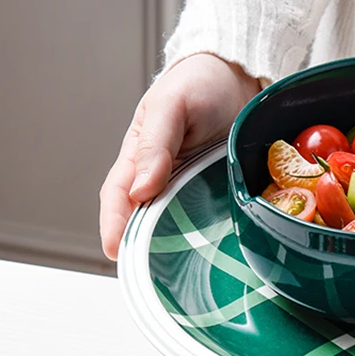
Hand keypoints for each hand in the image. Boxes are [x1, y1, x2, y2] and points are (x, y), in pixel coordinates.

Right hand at [99, 54, 260, 259]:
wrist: (240, 78)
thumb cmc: (199, 85)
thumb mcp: (171, 106)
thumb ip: (155, 145)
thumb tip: (141, 189)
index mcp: (139, 161)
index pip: (119, 200)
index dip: (114, 227)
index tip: (114, 251)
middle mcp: (161, 182)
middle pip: (145, 224)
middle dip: (144, 251)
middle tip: (151, 277)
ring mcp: (189, 192)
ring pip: (177, 229)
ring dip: (177, 251)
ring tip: (182, 275)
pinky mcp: (217, 197)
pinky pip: (210, 223)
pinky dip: (209, 240)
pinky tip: (217, 256)